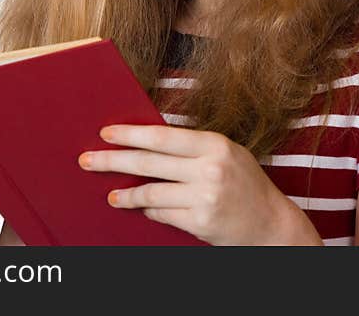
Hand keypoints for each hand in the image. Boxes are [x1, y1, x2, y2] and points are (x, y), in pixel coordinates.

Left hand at [78, 125, 320, 245]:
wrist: (271, 224)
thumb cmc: (244, 184)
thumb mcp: (225, 154)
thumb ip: (191, 148)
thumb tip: (145, 141)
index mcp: (214, 144)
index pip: (161, 136)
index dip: (130, 134)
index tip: (106, 133)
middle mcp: (209, 168)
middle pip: (148, 162)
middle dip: (112, 161)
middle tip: (87, 161)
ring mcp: (205, 197)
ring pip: (151, 193)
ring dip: (127, 194)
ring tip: (111, 196)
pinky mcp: (201, 223)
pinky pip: (163, 214)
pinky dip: (150, 212)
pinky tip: (141, 209)